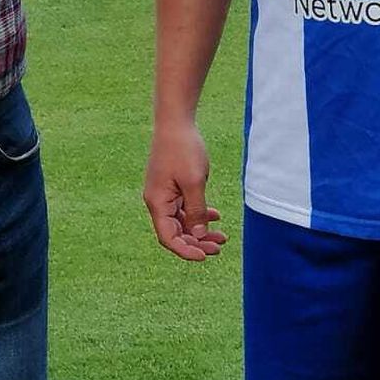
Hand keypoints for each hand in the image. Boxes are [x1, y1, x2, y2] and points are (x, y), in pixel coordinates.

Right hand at [143, 120, 226, 261]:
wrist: (176, 122)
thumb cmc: (183, 149)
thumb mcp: (195, 182)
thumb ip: (197, 211)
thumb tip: (197, 236)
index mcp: (157, 203)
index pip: (168, 237)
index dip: (186, 250)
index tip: (205, 256)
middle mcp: (158, 202)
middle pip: (176, 232)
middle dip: (197, 242)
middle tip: (219, 247)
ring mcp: (164, 194)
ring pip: (182, 221)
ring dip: (201, 230)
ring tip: (222, 237)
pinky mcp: (172, 187)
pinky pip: (184, 208)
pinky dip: (199, 214)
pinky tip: (216, 215)